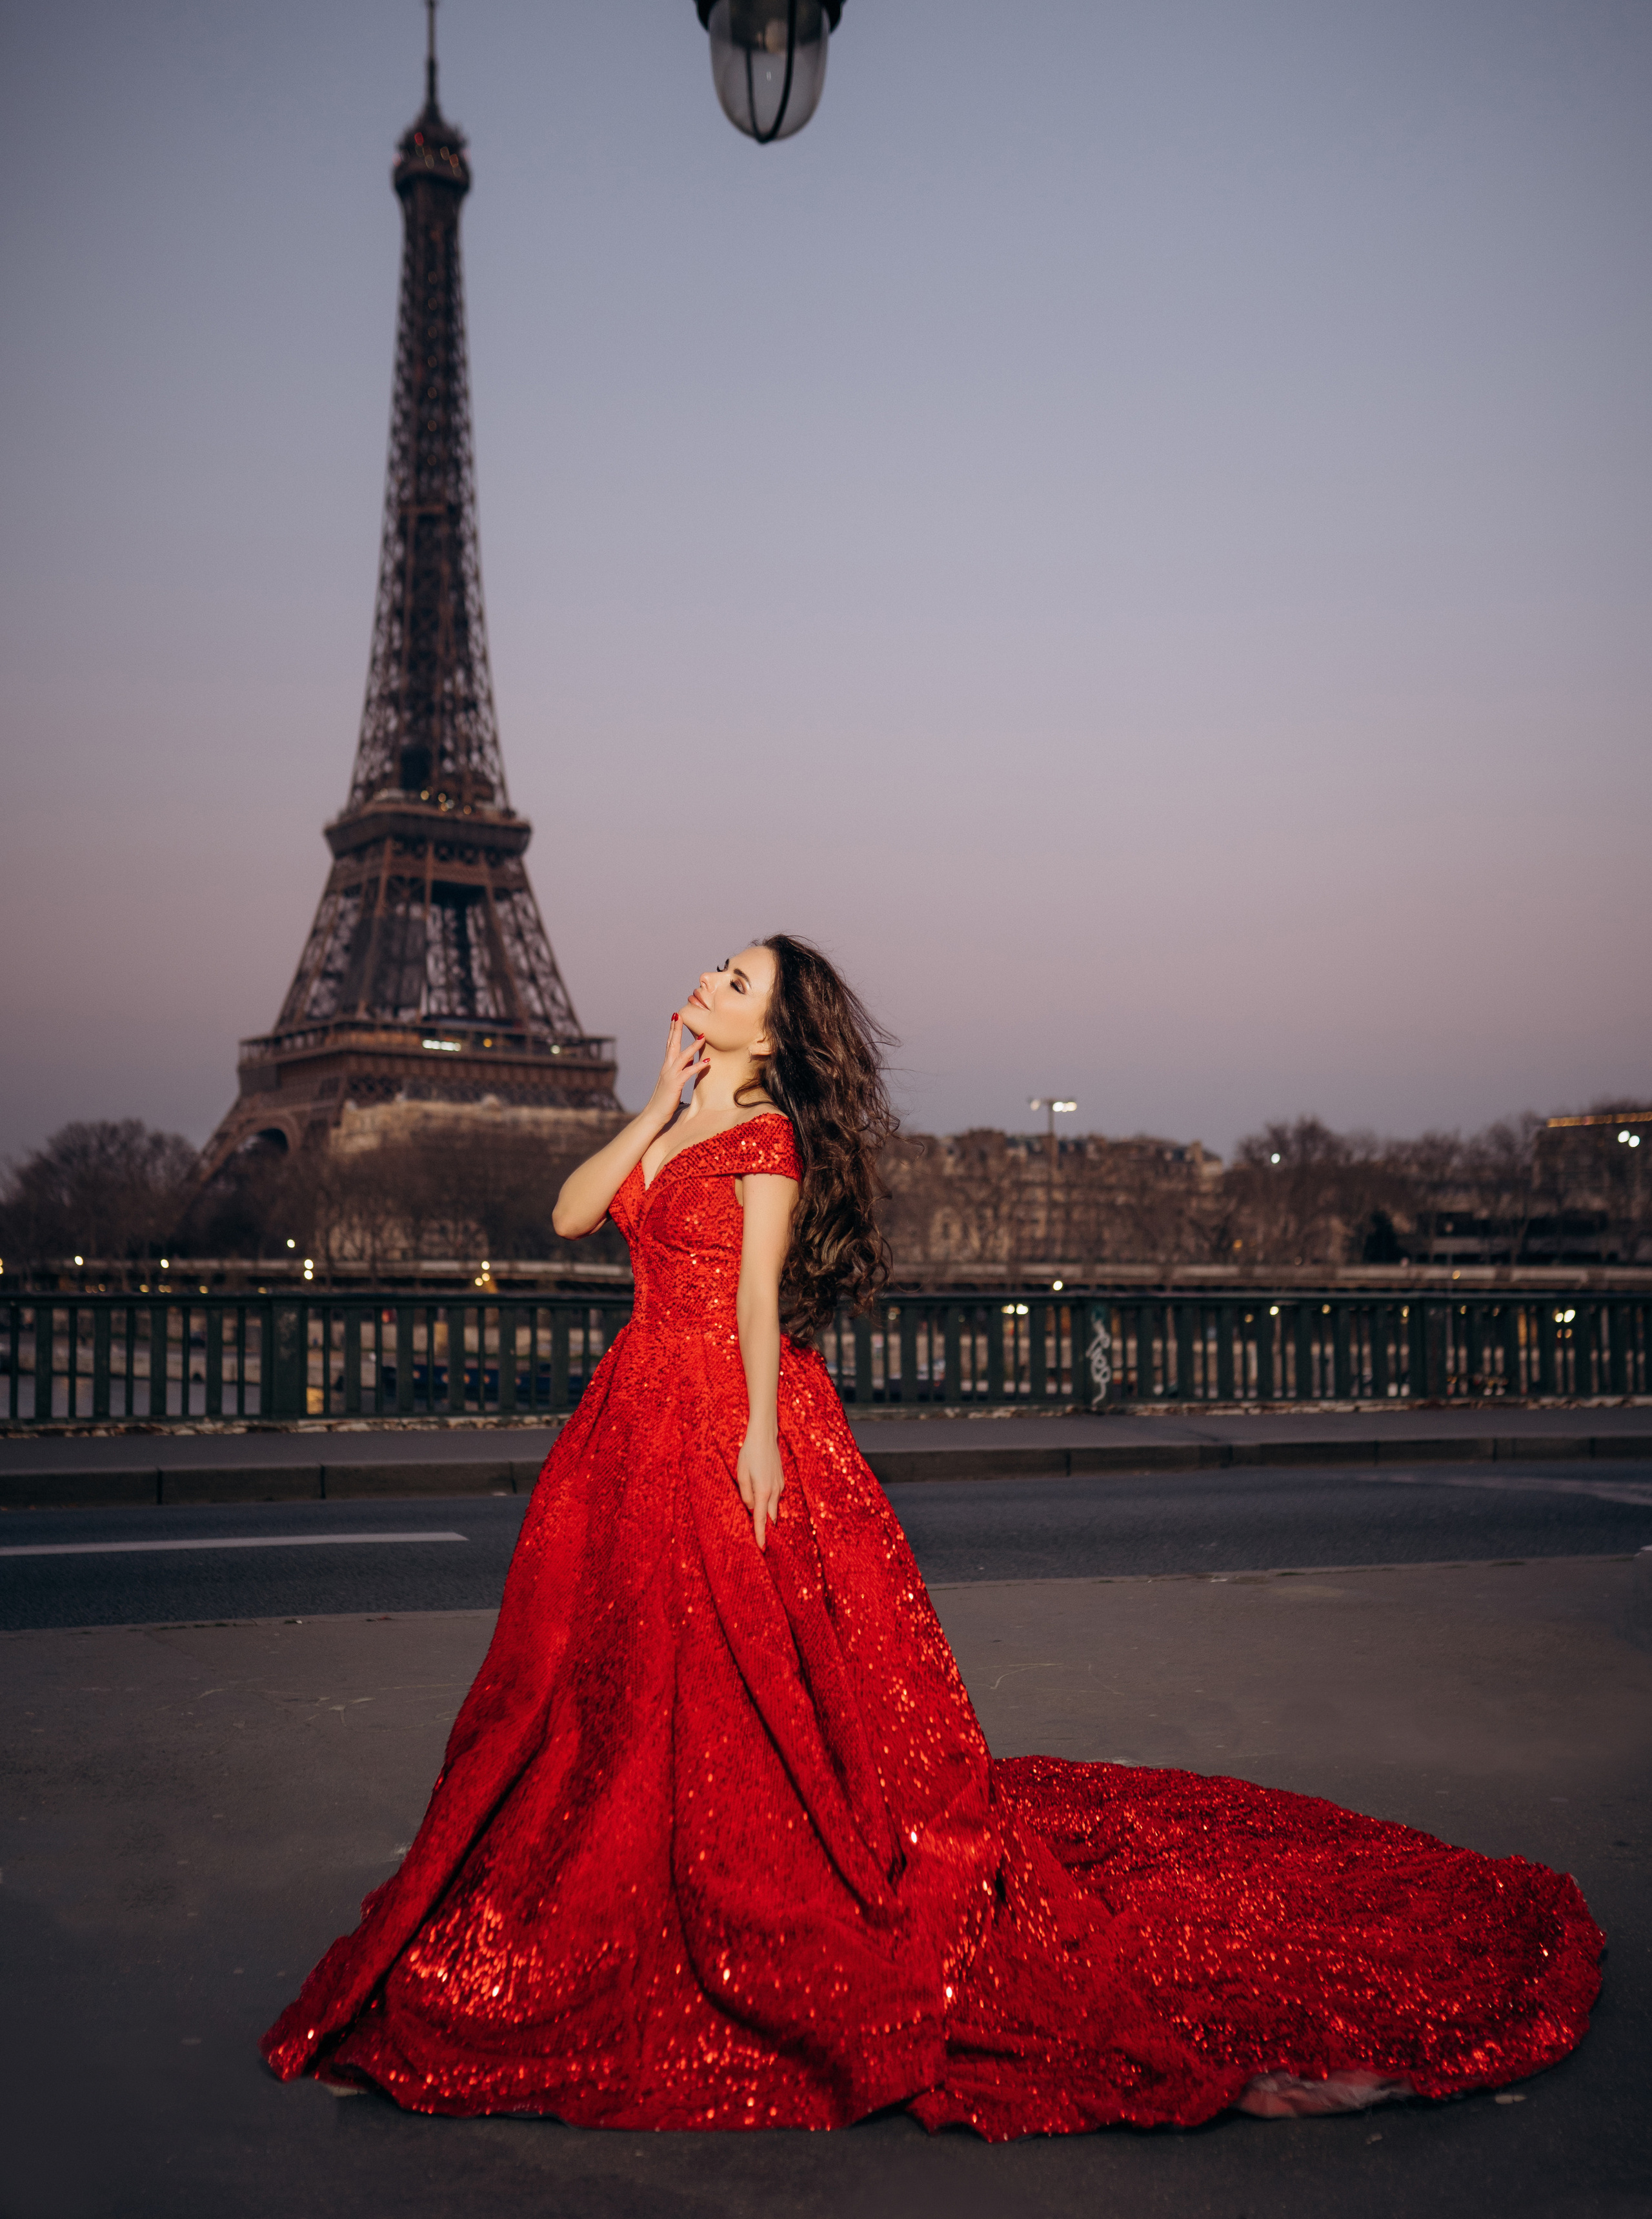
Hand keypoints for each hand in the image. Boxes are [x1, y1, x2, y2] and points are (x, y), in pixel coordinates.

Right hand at [645, 1010, 708, 1130]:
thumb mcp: (673, 1082)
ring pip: (682, 1056)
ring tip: (703, 1036)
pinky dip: (698, 1066)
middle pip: (671, 1044)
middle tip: (679, 1014)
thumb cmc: (665, 1100)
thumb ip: (681, 1070)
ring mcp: (670, 1075)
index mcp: (666, 1066)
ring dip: (693, 1046)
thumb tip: (690, 1061)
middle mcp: (666, 1068)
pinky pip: (688, 1073)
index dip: (672, 1030)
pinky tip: (707, 1062)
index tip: (676, 1017)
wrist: (654, 1114)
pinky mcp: (675, 1084)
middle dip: (676, 1029)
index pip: (669, 1044)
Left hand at [736, 1431, 784, 1550]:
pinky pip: (775, 1497)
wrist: (765, 1436)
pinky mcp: (781, 1480)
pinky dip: (769, 1504)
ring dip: (767, 1515)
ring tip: (760, 1523)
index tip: (762, 1547)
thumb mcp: (741, 1474)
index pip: (760, 1519)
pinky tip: (762, 1501)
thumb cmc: (749, 1453)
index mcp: (763, 1491)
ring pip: (773, 1507)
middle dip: (766, 1528)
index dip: (760, 1534)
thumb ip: (745, 1494)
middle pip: (770, 1516)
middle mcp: (775, 1490)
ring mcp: (780, 1485)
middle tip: (760, 1540)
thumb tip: (750, 1507)